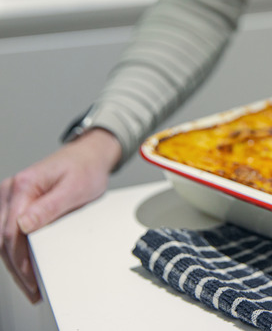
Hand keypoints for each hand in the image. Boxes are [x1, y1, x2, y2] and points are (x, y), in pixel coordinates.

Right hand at [0, 128, 120, 302]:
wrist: (88, 155)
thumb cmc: (85, 169)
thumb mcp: (75, 188)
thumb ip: (49, 207)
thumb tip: (24, 225)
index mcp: (24, 186)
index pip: (12, 231)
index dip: (20, 260)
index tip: (32, 279)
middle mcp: (11, 190)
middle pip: (3, 237)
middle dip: (16, 268)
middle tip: (32, 289)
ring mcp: (10, 196)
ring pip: (2, 236)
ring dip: (14, 262)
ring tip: (30, 284)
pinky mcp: (16, 201)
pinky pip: (8, 230)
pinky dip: (15, 250)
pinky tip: (25, 265)